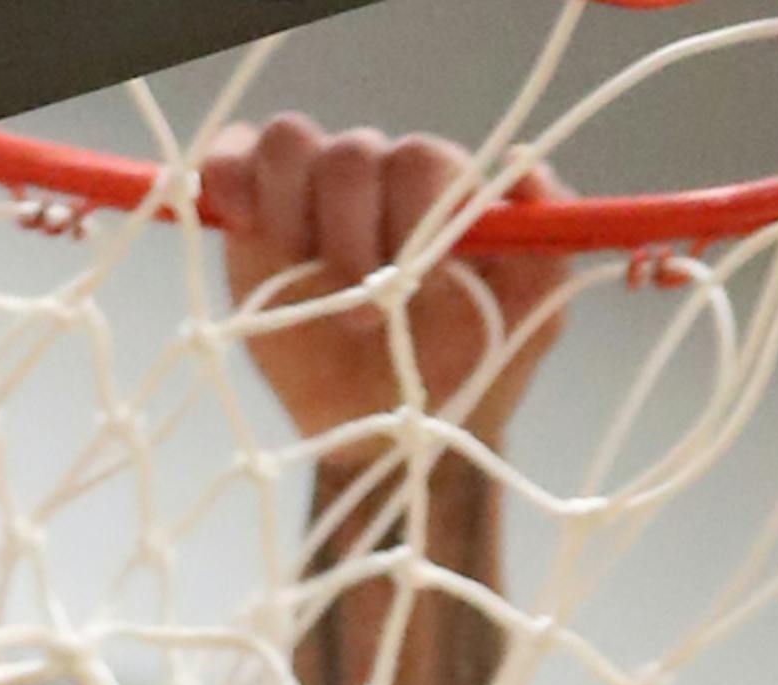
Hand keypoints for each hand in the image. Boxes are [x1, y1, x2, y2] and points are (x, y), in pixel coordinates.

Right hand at [205, 119, 568, 451]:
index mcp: (441, 197)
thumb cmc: (464, 381)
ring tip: (309, 286)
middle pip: (354, 152)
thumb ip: (547, 251)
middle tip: (363, 321)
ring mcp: (313, 194)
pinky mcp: (256, 218)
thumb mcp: (530, 325)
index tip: (416, 290)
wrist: (393, 448)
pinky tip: (244, 220)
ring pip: (293, 144)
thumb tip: (530, 176)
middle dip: (354, 234)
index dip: (412, 218)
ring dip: (295, 210)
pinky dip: (230, 173)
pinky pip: (235, 156)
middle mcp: (378, 183)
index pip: (422, 161)